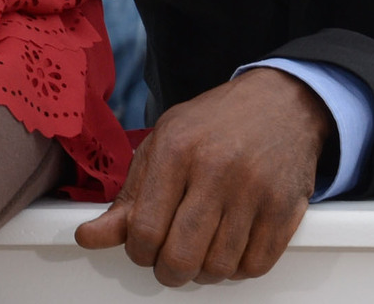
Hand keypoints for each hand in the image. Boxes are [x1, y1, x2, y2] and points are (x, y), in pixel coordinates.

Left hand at [75, 68, 328, 284]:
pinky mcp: (285, 208)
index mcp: (177, 150)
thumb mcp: (162, 144)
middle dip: (169, 271)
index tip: (144, 247)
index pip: (145, 230)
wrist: (281, 102)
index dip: (138, 252)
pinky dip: (239, 268)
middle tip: (170, 259)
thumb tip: (88, 237)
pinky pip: (255, 266)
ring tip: (203, 248)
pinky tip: (232, 246)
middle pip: (182, 257)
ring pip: (219, 268)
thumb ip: (127, 196)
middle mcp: (216, 170)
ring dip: (205, 271)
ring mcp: (255, 191)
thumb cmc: (213, 125)